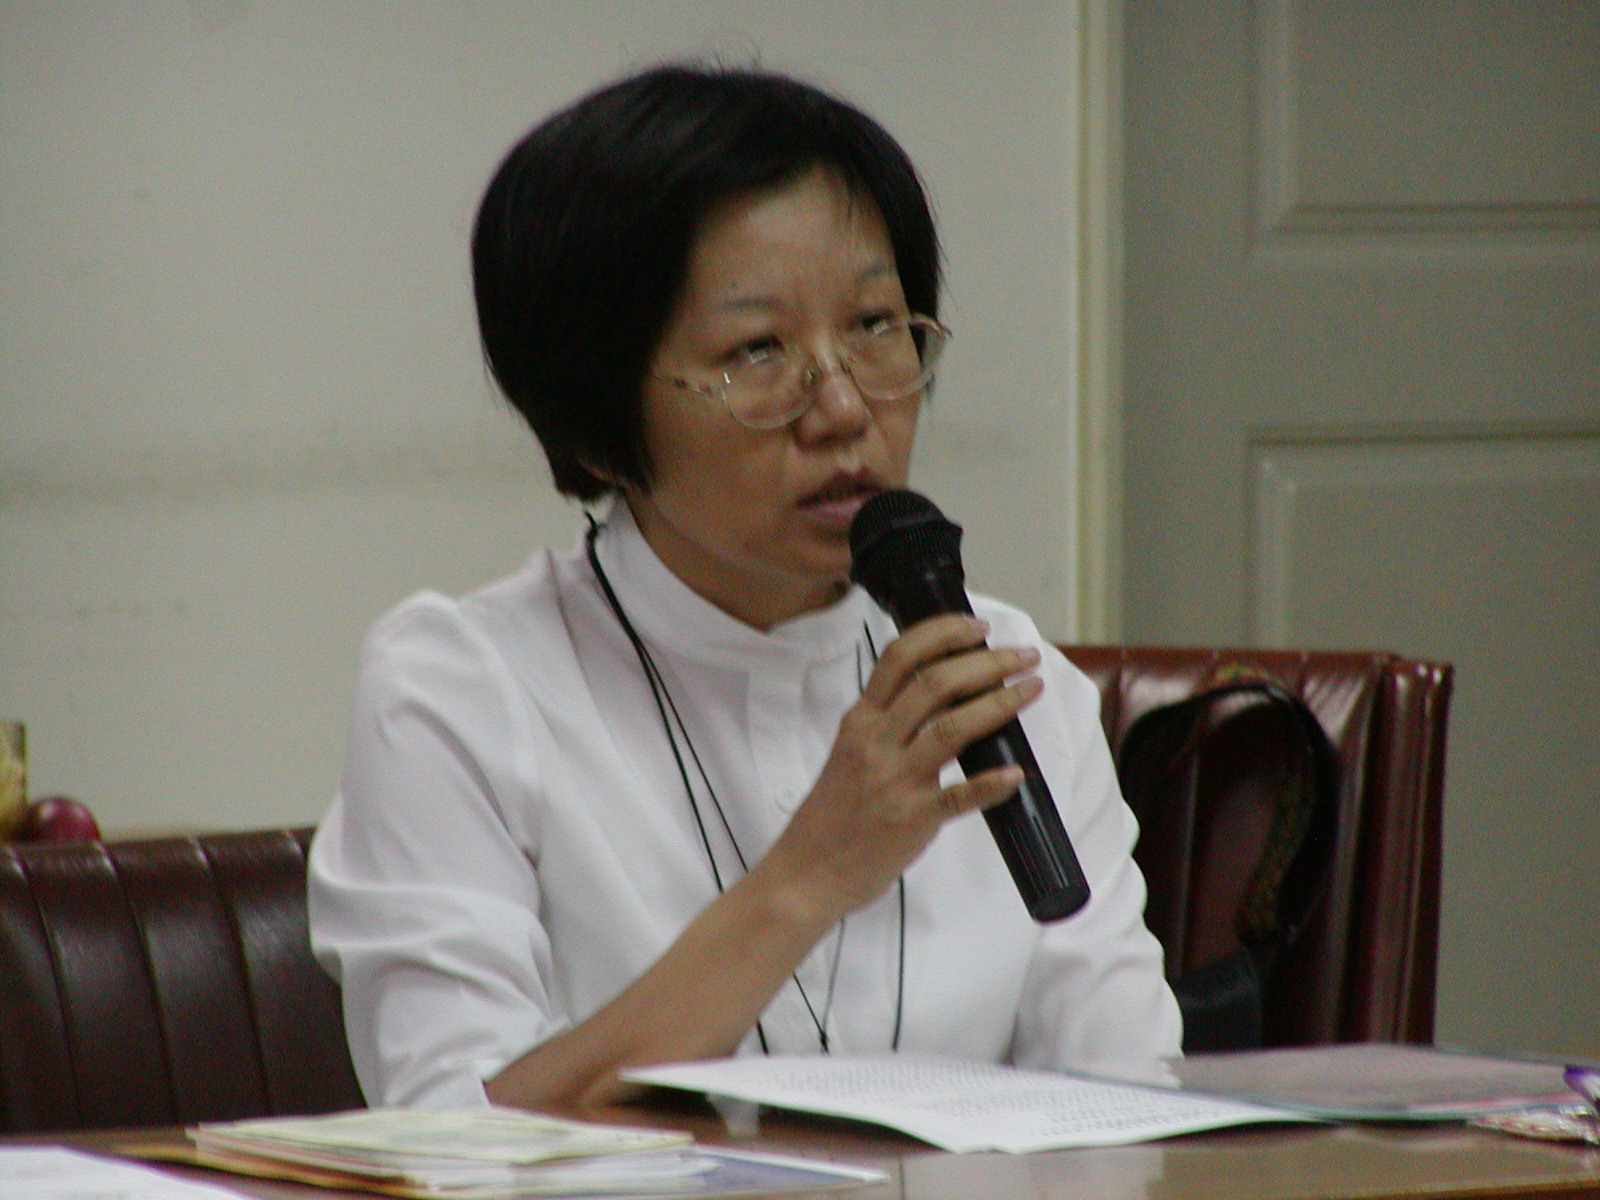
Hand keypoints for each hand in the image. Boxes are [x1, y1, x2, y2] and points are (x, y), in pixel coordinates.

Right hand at [760, 614, 1042, 917]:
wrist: (805, 872)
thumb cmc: (832, 816)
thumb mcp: (850, 754)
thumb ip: (888, 726)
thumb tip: (946, 697)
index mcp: (860, 721)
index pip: (899, 657)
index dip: (943, 633)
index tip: (978, 627)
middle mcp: (874, 742)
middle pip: (935, 683)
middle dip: (987, 663)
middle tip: (1023, 656)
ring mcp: (892, 780)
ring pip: (951, 728)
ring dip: (998, 704)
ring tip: (1030, 690)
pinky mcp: (909, 820)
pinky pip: (957, 797)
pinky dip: (991, 783)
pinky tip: (1016, 774)